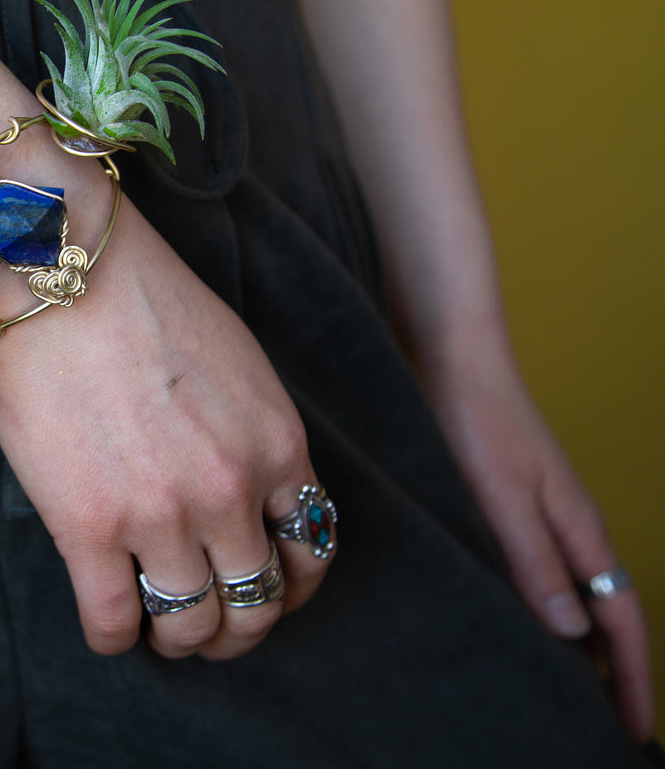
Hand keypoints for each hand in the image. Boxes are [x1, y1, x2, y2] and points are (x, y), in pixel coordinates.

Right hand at [0, 199, 332, 659]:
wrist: (56, 271)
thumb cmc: (139, 297)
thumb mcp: (238, 362)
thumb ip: (252, 433)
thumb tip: (242, 494)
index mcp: (277, 444)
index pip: (312, 549)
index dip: (292, 587)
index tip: (266, 591)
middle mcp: (230, 490)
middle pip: (256, 602)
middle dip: (237, 629)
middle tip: (209, 627)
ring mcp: (160, 514)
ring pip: (190, 624)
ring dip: (179, 641)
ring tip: (158, 632)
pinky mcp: (87, 527)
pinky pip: (113, 621)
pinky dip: (114, 640)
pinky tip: (108, 629)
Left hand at [428, 349, 654, 740]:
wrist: (450, 353)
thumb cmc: (476, 418)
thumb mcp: (502, 496)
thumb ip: (534, 561)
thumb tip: (574, 632)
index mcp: (578, 529)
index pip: (621, 620)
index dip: (632, 678)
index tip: (634, 732)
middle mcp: (569, 525)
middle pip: (606, 613)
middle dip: (615, 671)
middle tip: (604, 725)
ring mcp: (542, 512)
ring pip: (574, 592)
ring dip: (581, 642)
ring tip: (565, 687)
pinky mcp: (508, 499)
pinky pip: (541, 568)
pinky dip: (543, 605)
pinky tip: (514, 616)